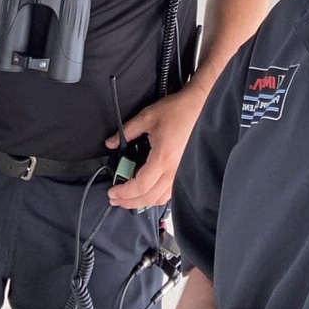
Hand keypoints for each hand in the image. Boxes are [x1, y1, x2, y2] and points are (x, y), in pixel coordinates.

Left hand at [105, 86, 203, 209]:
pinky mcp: (184, 171)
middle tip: (115, 199)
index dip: (125, 193)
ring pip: (160, 198)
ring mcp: (180, 173)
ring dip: (142, 202)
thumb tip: (110, 143)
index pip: (141, 185)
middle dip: (129, 202)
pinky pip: (169, 193)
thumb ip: (126, 131)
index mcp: (162, 158)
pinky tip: (147, 193)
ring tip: (128, 199)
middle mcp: (173, 170)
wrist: (198, 106)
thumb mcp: (146, 117)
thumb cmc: (176, 110)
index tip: (112, 193)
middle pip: (149, 197)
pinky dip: (155, 197)